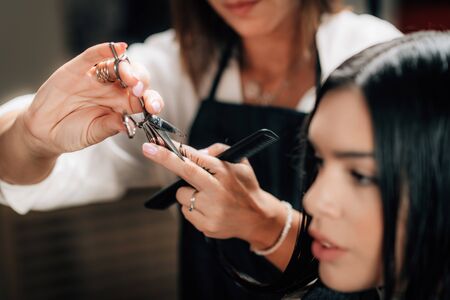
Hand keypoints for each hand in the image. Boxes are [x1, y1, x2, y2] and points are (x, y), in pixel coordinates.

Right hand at [20, 42, 163, 156]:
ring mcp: (98, 78)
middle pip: (136, 79)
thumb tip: (127, 124)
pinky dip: (105, 50)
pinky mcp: (79, 69)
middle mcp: (114, 90)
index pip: (144, 100)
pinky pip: (94, 56)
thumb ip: (109, 127)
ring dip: (128, 69)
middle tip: (138, 90)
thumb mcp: (92, 134)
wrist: (44, 130)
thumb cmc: (73, 133)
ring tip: (129, 77)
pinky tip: (118, 47)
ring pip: (119, 66)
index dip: (151, 101)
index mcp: (123, 107)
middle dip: (141, 82)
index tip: (153, 107)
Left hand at [142, 142, 286, 246]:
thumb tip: (194, 152)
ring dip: (188, 192)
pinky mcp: (208, 226)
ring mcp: (213, 210)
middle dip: (164, 158)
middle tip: (147, 148)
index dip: (176, 149)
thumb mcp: (240, 163)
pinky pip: (186, 212)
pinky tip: (208, 208)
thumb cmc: (245, 186)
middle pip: (186, 172)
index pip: (197, 157)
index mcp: (226, 172)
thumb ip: (218, 152)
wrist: (258, 218)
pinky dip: (193, 207)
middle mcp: (218, 190)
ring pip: (182, 195)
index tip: (157, 142)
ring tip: (206, 195)